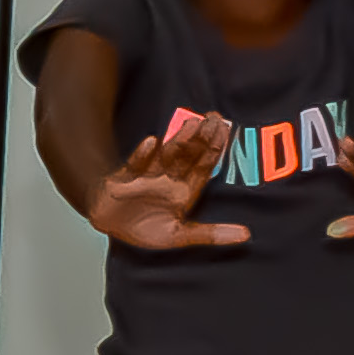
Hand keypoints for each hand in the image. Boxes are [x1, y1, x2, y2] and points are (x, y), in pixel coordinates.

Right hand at [83, 114, 244, 254]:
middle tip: (212, 117)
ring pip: (166, 156)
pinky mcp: (124, 178)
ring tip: (191, 126)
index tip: (224, 129)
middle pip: (188, 155)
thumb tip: (245, 235)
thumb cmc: (143, 229)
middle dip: (201, 137)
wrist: (108, 223)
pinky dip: (142, 155)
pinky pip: (134, 165)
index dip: (215, 148)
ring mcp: (147, 176)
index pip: (204, 166)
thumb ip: (210, 234)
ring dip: (178, 141)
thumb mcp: (178, 236)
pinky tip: (151, 143)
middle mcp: (168, 179)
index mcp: (184, 191)